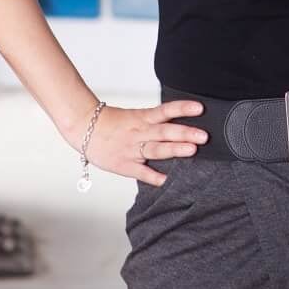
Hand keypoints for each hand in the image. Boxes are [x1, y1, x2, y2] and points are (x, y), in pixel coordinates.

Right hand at [78, 100, 207, 186]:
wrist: (83, 127)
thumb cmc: (112, 123)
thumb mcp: (136, 116)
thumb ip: (156, 121)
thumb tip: (181, 124)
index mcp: (142, 118)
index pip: (165, 111)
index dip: (182, 108)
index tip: (200, 107)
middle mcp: (140, 132)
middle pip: (164, 131)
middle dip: (185, 133)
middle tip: (204, 135)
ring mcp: (132, 149)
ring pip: (155, 149)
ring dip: (174, 150)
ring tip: (192, 151)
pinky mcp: (124, 165)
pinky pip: (141, 172)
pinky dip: (154, 177)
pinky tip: (168, 180)